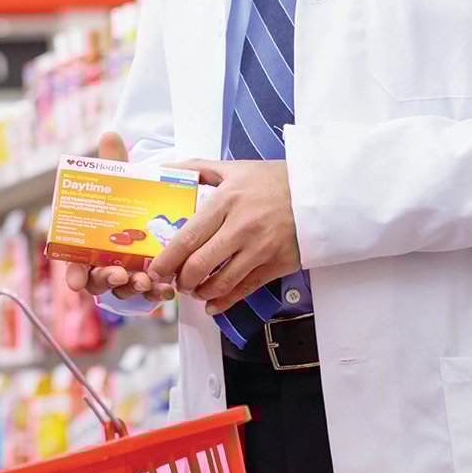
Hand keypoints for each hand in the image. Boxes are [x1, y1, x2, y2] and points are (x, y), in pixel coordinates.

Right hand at [60, 131, 175, 305]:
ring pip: (122, 291)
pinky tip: (166, 289)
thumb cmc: (124, 198)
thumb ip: (113, 161)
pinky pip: (146, 294)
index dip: (73, 274)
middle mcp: (101, 262)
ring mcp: (123, 275)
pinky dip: (155, 294)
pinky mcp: (144, 281)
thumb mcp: (120, 179)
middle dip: (107, 281)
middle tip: (120, 275)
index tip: (75, 282)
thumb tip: (111, 135)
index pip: (73, 263)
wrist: (150, 209)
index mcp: (87, 242)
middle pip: (97, 281)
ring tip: (146, 281)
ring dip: (133, 289)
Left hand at [149, 158, 298, 315]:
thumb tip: (163, 169)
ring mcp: (260, 248)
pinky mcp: (277, 264)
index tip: (154, 270)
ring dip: (200, 292)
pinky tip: (212, 304)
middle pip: (199, 265)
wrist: (317, 192)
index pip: (187, 238)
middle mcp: (241, 227)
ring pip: (220, 283)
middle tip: (175, 281)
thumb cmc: (273, 179)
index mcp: (226, 201)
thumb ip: (196, 168)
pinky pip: (244, 290)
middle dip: (181, 280)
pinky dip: (224, 302)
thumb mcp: (233, 168)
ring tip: (194, 290)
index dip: (166, 260)